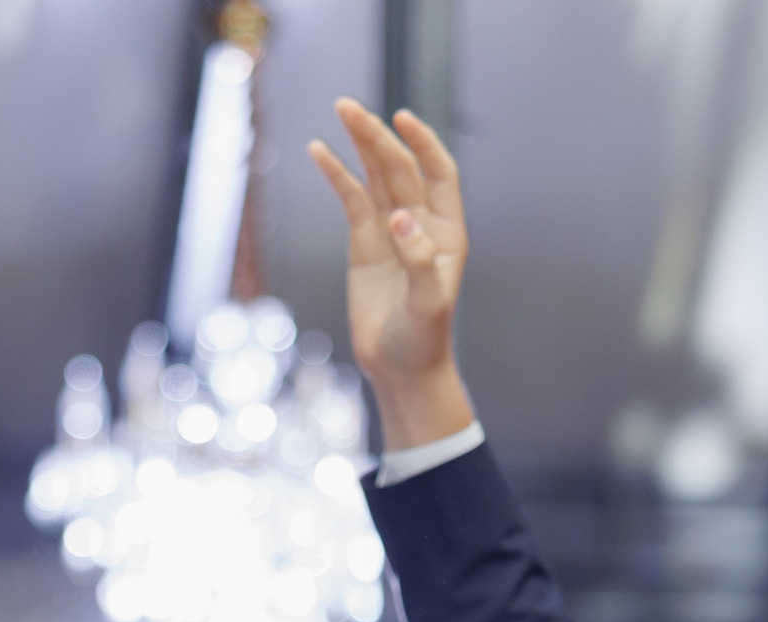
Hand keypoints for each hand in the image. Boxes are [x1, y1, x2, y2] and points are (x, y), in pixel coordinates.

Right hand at [308, 100, 477, 450]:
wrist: (400, 368)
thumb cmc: (423, 339)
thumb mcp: (428, 304)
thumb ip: (418, 259)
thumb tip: (400, 217)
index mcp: (447, 232)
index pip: (439, 173)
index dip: (423, 143)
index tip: (402, 118)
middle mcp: (421, 223)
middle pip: (399, 168)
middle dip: (377, 136)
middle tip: (349, 107)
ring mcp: (391, 230)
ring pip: (375, 176)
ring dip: (359, 143)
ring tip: (341, 110)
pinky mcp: (364, 243)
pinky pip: (351, 200)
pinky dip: (337, 175)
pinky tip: (320, 151)